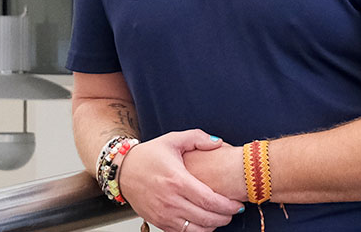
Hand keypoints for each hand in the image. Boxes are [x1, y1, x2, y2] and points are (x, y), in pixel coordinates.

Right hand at [118, 130, 244, 231]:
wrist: (122, 170)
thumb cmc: (147, 156)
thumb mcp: (172, 140)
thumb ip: (197, 138)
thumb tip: (219, 143)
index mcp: (177, 180)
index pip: (210, 200)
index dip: (228, 206)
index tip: (237, 205)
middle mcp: (170, 200)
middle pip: (206, 218)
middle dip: (225, 218)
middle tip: (232, 212)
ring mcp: (163, 214)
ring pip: (196, 230)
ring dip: (213, 227)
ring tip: (219, 218)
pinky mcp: (158, 222)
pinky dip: (197, 231)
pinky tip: (203, 223)